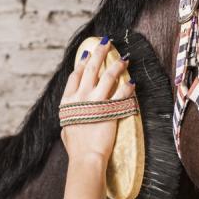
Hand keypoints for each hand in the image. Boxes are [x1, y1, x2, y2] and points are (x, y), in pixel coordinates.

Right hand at [60, 37, 134, 164]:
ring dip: (116, 65)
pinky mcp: (110, 109)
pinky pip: (121, 93)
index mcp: (68, 101)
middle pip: (91, 68)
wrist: (85, 157)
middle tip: (106, 42)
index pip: (75, 76)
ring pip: (108, 76)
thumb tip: (70, 117)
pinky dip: (127, 86)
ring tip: (124, 58)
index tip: (87, 54)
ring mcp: (96, 102)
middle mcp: (81, 97)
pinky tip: (132, 81)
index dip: (82, 63)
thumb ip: (70, 118)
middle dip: (99, 52)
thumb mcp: (66, 129)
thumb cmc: (76, 148)